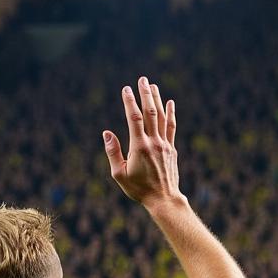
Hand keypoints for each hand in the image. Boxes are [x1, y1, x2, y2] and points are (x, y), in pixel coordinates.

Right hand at [103, 77, 180, 210]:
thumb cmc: (138, 189)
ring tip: (153, 85)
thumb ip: (113, 152)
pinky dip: (171, 114)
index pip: (133, 118)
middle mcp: (153, 142)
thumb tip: (106, 132)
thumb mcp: (119, 174)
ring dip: (157, 100)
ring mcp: (164, 145)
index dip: (129, 101)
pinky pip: (171, 127)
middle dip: (145, 94)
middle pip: (150, 112)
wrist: (163, 199)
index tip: (125, 89)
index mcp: (139, 146)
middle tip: (142, 79)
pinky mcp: (171, 149)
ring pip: (162, 117)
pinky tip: (170, 103)